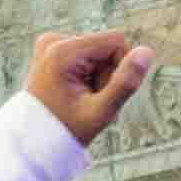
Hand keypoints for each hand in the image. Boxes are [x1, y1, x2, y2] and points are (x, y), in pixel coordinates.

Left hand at [26, 30, 157, 145]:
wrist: (33, 140)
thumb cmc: (66, 130)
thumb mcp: (100, 112)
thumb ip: (125, 83)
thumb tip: (146, 51)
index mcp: (63, 50)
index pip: (116, 41)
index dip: (120, 68)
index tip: (100, 93)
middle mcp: (54, 40)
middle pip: (106, 47)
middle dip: (106, 75)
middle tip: (87, 100)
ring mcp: (51, 43)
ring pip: (99, 52)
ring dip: (97, 77)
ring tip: (80, 99)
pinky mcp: (53, 48)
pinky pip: (87, 55)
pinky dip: (87, 75)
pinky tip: (74, 92)